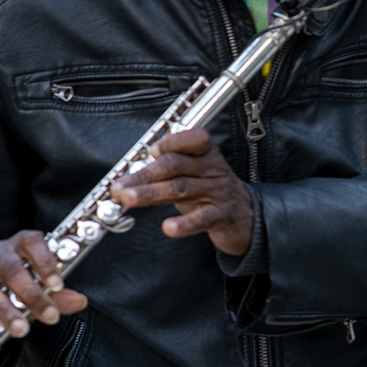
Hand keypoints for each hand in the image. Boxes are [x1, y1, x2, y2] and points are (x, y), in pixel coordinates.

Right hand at [0, 230, 87, 339]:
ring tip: (21, 329)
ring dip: (6, 311)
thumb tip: (79, 301)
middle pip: (12, 270)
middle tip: (48, 316)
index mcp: (23, 242)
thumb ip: (60, 293)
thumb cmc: (26, 274)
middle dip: (31, 295)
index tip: (58, 285)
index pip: (34, 244)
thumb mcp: (45, 279)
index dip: (46, 263)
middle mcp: (0, 252)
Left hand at [112, 128, 255, 256]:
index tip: (148, 151)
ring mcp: (217, 192)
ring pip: (181, 190)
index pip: (194, 139)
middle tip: (120, 186)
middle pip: (176, 166)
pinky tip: (168, 227)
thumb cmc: (210, 191)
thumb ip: (169, 170)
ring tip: (129, 199)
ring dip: (151, 194)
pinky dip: (184, 224)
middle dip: (145, 174)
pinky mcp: (221, 216)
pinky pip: (202, 218)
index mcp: (206, 154)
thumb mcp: (195, 173)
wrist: (246, 216)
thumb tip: (131, 174)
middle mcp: (212, 169)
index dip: (171, 142)